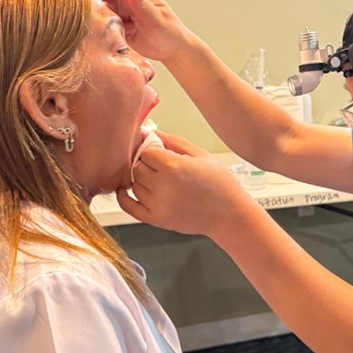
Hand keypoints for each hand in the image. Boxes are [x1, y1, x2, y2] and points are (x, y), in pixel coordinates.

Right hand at [90, 0, 193, 62]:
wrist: (173, 51)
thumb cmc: (170, 32)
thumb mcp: (156, 19)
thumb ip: (142, 4)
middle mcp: (123, 3)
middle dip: (87, 2)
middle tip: (79, 14)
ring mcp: (119, 16)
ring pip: (98, 13)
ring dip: (90, 18)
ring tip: (84, 27)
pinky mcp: (116, 30)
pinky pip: (102, 28)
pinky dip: (96, 31)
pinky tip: (92, 37)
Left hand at [116, 132, 258, 238]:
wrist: (229, 215)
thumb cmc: (220, 184)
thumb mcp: (201, 155)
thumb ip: (174, 142)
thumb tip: (151, 132)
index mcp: (174, 166)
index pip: (146, 152)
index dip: (154, 152)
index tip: (163, 156)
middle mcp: (162, 186)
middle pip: (138, 168)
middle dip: (147, 166)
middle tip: (162, 169)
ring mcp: (157, 205)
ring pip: (134, 185)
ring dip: (142, 181)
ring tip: (160, 182)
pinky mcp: (156, 220)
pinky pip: (129, 207)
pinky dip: (124, 197)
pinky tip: (126, 191)